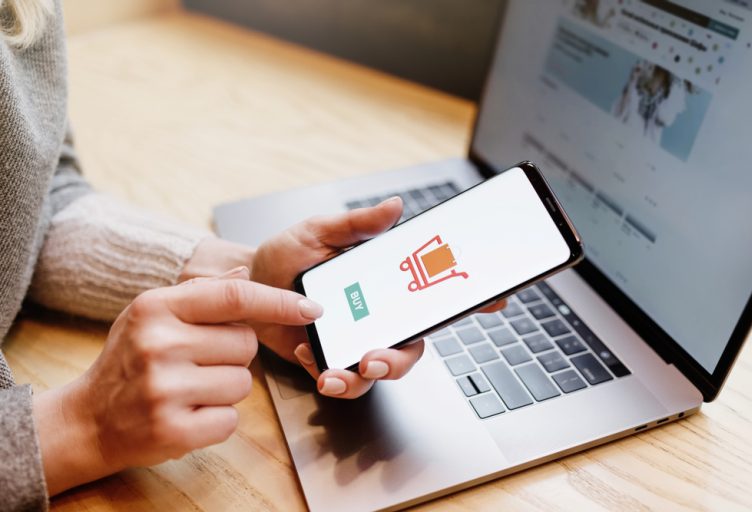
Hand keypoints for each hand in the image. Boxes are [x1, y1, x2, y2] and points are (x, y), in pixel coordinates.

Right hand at [33, 270, 320, 494]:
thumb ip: (201, 294)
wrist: (89, 418)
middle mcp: (159, 344)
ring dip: (227, 388)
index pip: (234, 297)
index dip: (279, 301)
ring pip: (243, 382)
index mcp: (156, 307)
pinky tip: (188, 414)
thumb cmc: (130, 360)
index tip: (312, 307)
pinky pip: (232, 419)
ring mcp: (165, 390)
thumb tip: (244, 270)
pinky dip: (218, 420)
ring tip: (190, 389)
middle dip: (234, 354)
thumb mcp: (153, 314)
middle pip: (246, 343)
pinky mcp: (173, 430)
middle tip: (198, 362)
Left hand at [250, 197, 504, 397]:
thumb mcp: (321, 230)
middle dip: (398, 361)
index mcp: (383, 288)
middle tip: (375, 360)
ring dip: (361, 379)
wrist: (245, 281)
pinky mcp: (325, 359)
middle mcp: (374, 319)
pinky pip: (336, 378)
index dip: (468, 301)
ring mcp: (351, 342)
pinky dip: (323, 371)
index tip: (496, 300)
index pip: (432, 296)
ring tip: (335, 374)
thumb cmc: (287, 254)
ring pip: (375, 373)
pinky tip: (306, 351)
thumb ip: (358, 223)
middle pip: (409, 347)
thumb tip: (395, 206)